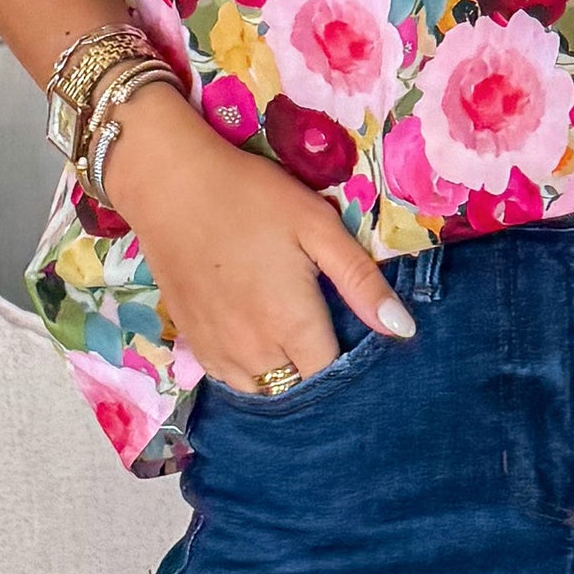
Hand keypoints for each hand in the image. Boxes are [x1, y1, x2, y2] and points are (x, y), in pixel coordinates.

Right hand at [99, 83, 416, 392]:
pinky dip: (250, 370)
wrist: (170, 184)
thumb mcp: (317, 225)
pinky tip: (258, 338)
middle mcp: (253, 352)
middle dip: (316, 369)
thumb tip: (403, 330)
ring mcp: (217, 351)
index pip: (331, 375)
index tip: (355, 333)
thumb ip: (360, 281)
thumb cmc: (252, 197)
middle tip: (325, 327)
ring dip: (283, 375)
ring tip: (294, 337)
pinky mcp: (192, 340)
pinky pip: (229, 379)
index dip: (348, 361)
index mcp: (291, 324)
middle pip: (297, 388)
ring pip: (263, 390)